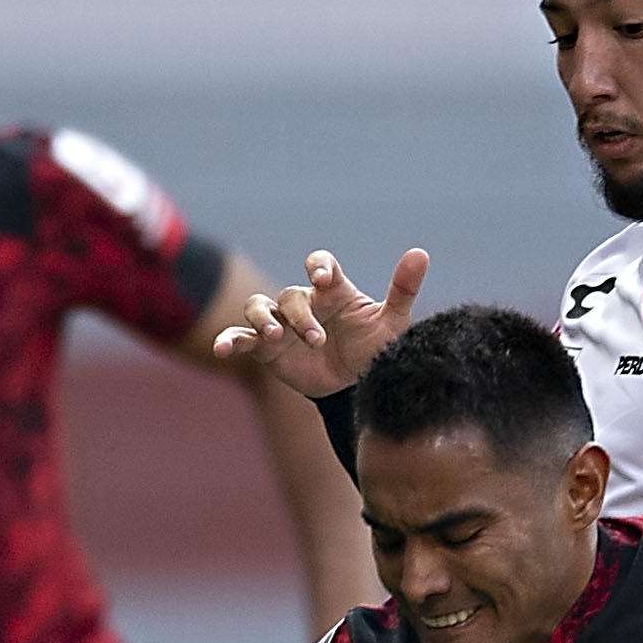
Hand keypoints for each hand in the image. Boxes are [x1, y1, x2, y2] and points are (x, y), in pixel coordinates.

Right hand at [213, 249, 428, 398]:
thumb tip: (420, 252)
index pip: (320, 265)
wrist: (359, 390)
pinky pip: (242, 338)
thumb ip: (402, 289)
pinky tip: (221, 349)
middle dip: (301, 316)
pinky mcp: (266, 349)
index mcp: (334, 292)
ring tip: (276, 335)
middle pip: (291, 294)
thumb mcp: (392, 323)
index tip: (323, 278)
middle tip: (318, 340)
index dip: (318, 266)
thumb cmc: (376, 351)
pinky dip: (229, 340)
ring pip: (259, 307)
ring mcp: (283, 324)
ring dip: (263, 319)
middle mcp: (305, 303)